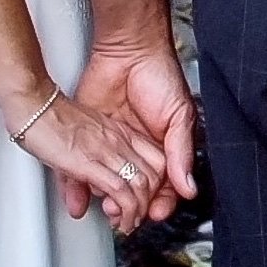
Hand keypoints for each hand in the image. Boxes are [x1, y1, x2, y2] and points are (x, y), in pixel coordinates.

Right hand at [7, 85, 164, 233]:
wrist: (34, 105)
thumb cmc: (50, 118)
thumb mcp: (78, 144)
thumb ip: (84, 173)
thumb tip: (79, 202)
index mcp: (119, 132)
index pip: (156, 159)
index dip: (156, 186)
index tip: (144, 201)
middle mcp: (118, 140)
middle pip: (154, 176)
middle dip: (149, 204)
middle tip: (135, 218)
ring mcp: (106, 150)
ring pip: (141, 186)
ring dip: (138, 213)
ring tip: (127, 225)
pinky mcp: (89, 163)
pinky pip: (119, 191)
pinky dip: (125, 212)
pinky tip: (119, 222)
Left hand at [65, 45, 196, 225]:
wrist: (128, 49)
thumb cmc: (160, 77)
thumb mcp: (180, 116)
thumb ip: (181, 153)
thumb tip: (188, 187)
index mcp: (161, 148)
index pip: (162, 186)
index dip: (158, 202)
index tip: (151, 213)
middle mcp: (136, 150)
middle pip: (132, 190)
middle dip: (130, 207)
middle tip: (125, 217)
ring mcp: (111, 145)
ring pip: (106, 182)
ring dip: (105, 198)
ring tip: (105, 207)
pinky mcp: (89, 136)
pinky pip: (82, 164)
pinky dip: (79, 182)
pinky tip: (80, 195)